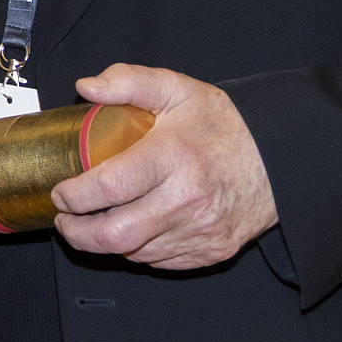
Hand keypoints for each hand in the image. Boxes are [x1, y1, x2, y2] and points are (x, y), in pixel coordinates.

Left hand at [52, 65, 276, 270]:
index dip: (75, 196)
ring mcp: (201, 230)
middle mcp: (187, 199)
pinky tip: (130, 231)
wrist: (280, 158)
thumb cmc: (223, 124)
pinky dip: (137, 250)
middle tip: (65, 219)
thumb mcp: (176, 89)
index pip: (109, 187)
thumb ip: (128, 81)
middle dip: (78, 232)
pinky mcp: (212, 250)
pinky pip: (160, 261)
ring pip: (135, 252)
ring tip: (91, 224)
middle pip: (116, 233)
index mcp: (172, 157)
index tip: (60, 192)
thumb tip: (86, 87)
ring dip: (104, 243)